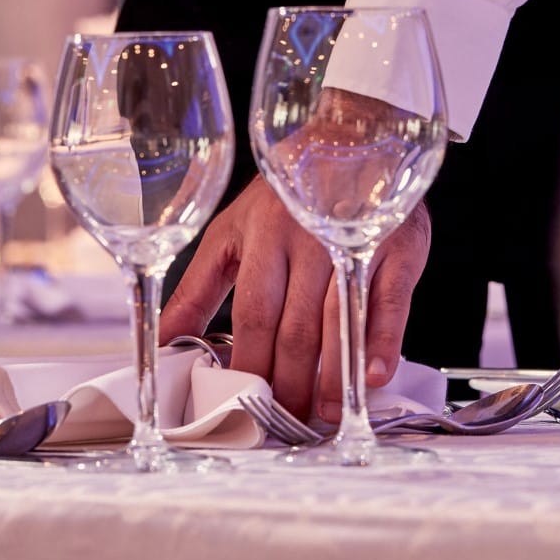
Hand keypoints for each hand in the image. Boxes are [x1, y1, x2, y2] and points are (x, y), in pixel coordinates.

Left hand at [159, 179, 429, 422]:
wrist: (350, 137)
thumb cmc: (284, 198)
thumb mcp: (231, 234)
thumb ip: (198, 288)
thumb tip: (163, 340)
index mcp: (261, 236)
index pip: (253, 311)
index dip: (249, 360)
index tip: (244, 401)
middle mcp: (307, 239)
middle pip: (296, 323)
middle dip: (290, 379)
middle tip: (289, 421)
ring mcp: (354, 242)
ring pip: (340, 318)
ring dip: (332, 373)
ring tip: (325, 413)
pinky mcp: (396, 245)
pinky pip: (389, 300)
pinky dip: (381, 341)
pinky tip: (371, 377)